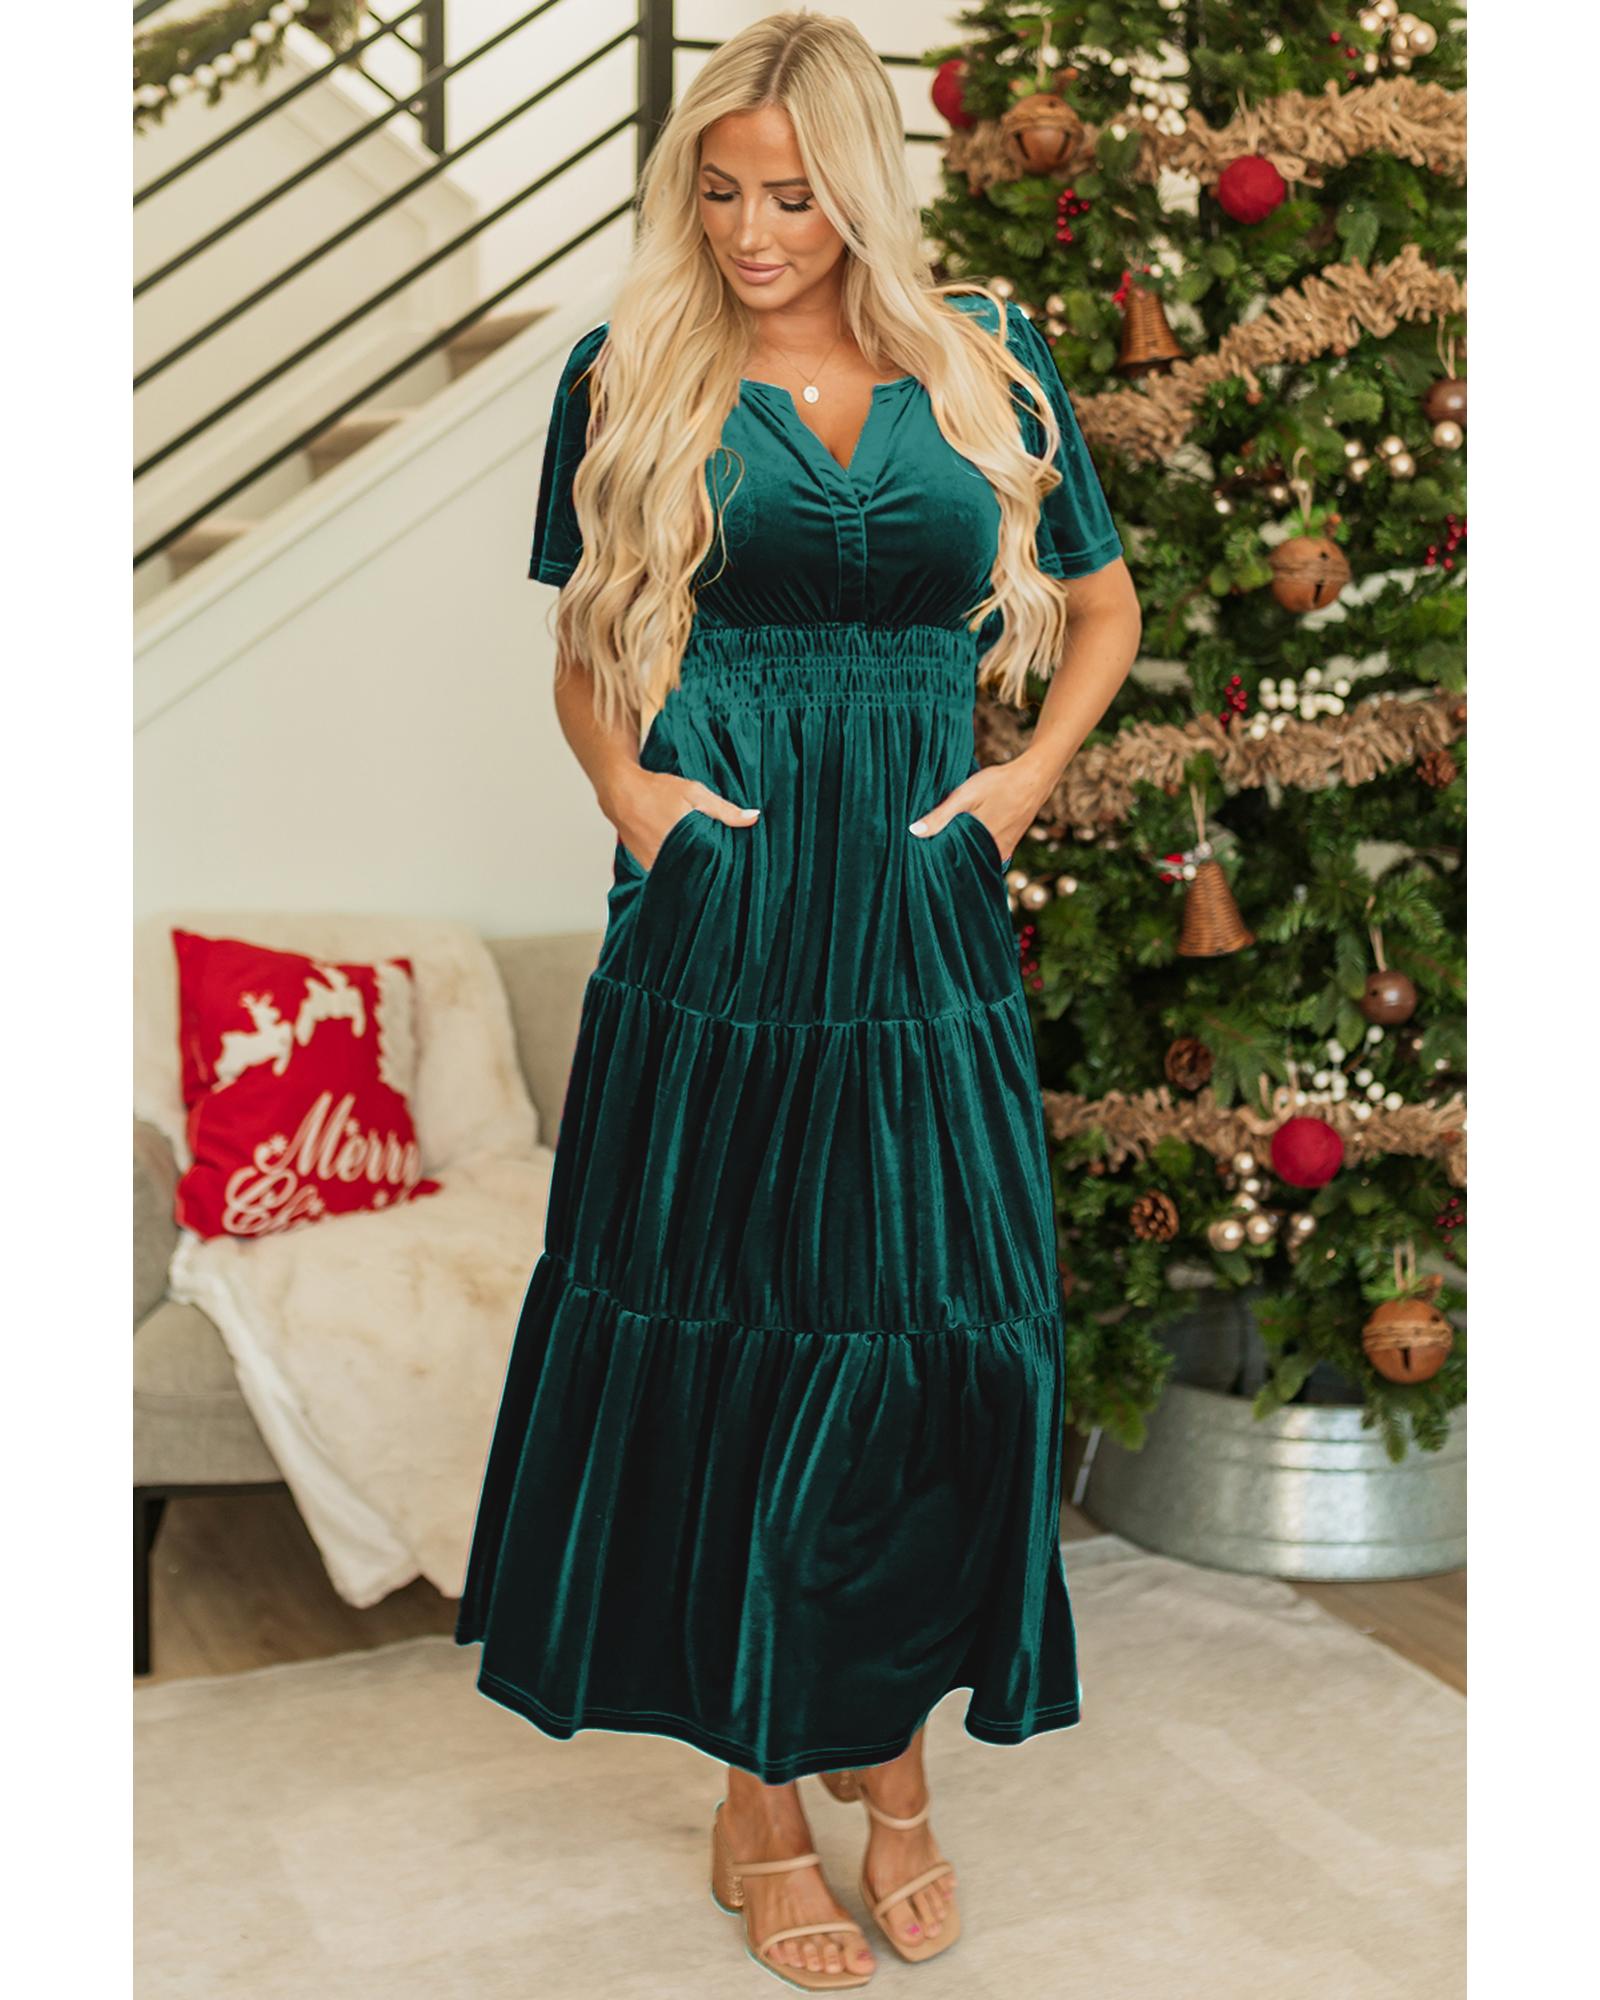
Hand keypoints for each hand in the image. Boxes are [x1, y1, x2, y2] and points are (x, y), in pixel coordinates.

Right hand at [609, 772, 759, 870]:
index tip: (736, 865)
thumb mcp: (695, 793)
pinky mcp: (646, 868)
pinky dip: (676, 868)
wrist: (621, 793)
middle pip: (697, 872)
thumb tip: (754, 818)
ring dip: (692, 870)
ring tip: (701, 861)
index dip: (725, 865)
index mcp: (685, 842)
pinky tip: (683, 859)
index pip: (713, 865)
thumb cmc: (657, 790)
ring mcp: (655, 865)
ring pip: (681, 875)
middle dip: (709, 869)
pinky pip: (666, 874)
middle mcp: (669, 858)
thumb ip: (724, 809)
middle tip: (721, 864)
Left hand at [908, 759, 1052, 868]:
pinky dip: (975, 852)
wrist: (1034, 779)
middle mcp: (993, 853)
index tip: (920, 858)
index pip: (950, 862)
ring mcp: (1003, 852)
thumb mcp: (965, 796)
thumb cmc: (999, 784)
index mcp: (980, 843)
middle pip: (963, 864)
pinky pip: (988, 856)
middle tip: (928, 856)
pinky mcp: (1009, 847)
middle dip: (947, 861)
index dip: (935, 861)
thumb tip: (914, 832)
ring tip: (944, 850)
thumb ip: (941, 816)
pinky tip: (966, 844)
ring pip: (975, 861)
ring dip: (962, 857)